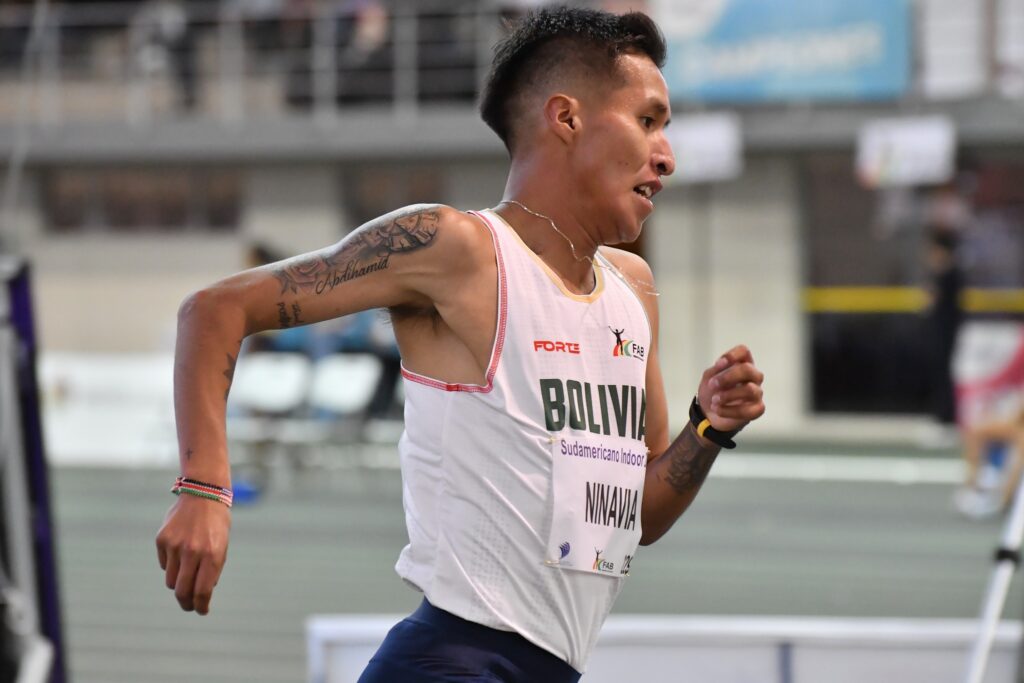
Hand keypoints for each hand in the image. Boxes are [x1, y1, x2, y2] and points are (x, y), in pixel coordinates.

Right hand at [156, 493, 230, 614]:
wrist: (203, 493)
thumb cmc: (216, 523)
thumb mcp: (222, 546)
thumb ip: (213, 569)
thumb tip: (202, 593)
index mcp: (212, 554)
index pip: (203, 591)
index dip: (201, 606)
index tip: (202, 611)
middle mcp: (193, 552)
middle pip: (183, 592)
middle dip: (187, 604)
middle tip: (190, 606)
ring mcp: (175, 546)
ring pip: (171, 581)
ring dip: (179, 583)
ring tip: (188, 573)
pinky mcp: (162, 540)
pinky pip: (165, 564)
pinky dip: (172, 565)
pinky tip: (180, 552)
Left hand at [697, 345, 764, 433]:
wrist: (707, 413)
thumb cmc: (712, 391)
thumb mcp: (709, 377)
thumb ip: (716, 369)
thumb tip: (722, 364)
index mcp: (741, 364)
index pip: (743, 351)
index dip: (732, 355)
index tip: (718, 364)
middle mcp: (752, 376)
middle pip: (748, 369)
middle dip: (727, 377)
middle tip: (712, 385)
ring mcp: (756, 393)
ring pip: (750, 390)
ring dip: (728, 395)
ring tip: (714, 400)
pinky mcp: (757, 409)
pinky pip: (749, 410)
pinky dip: (729, 411)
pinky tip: (718, 409)